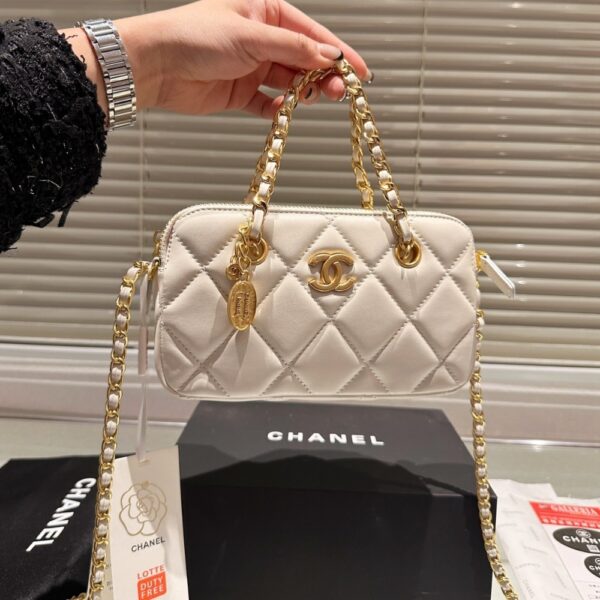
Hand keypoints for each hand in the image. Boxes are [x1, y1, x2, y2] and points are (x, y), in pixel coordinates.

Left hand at [67, 0, 370, 118]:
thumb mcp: (250, 35)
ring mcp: (251, 68)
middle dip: (324, 76)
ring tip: (316, 100)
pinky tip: (286, 111)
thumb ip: (292, 49)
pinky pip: (269, 104)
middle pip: (304, 61)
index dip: (338, 53)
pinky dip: (279, 110)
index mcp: (264, 13)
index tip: (359, 71)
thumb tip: (328, 57)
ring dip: (305, 93)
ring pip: (290, 83)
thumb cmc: (192, 36)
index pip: (311, 35)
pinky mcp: (240, 94)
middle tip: (340, 92)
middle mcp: (260, 40)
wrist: (155, 65)